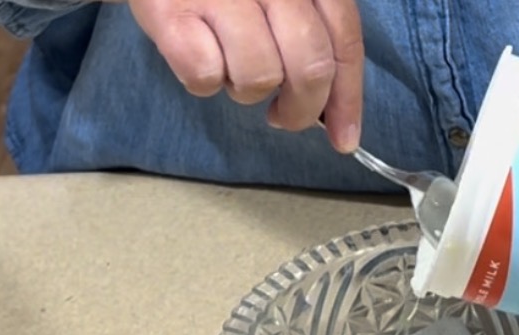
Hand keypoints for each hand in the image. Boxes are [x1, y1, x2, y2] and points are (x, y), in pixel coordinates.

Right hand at [127, 0, 364, 149]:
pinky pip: (206, 75)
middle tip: (282, 116)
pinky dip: (205, 80)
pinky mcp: (171, 12)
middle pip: (311, 67)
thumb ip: (312, 40)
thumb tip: (336, 117)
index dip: (347, 99)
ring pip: (260, 76)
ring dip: (247, 90)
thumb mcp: (279, 0)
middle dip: (302, 109)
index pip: (344, 43)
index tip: (344, 138)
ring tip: (231, 66)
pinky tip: (198, 54)